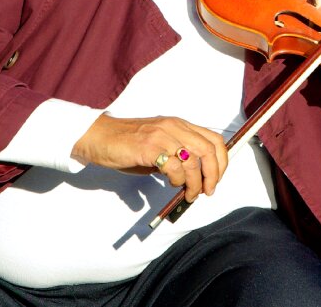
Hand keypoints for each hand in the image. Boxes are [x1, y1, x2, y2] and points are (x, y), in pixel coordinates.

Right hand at [71, 114, 228, 202]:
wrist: (99, 137)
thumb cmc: (127, 144)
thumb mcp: (159, 146)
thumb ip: (177, 157)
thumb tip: (195, 179)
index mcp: (179, 125)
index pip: (214, 139)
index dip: (222, 161)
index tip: (216, 179)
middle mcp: (174, 126)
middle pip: (209, 150)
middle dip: (214, 175)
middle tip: (208, 191)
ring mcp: (162, 135)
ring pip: (193, 161)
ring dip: (195, 183)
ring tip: (189, 194)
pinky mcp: (150, 147)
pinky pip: (174, 167)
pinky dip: (177, 180)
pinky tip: (170, 184)